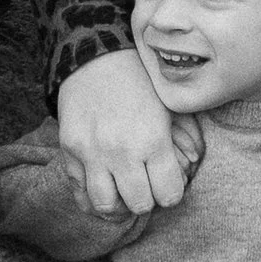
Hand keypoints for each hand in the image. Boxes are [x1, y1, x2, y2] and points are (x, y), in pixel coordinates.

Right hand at [56, 49, 191, 216]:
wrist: (95, 55)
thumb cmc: (138, 80)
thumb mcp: (169, 105)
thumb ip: (184, 137)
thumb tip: (191, 163)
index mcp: (152, 140)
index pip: (169, 195)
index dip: (171, 193)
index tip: (167, 183)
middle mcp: (121, 151)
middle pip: (139, 205)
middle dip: (146, 199)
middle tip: (146, 185)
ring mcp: (92, 153)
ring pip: (105, 206)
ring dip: (118, 204)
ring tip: (123, 191)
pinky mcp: (69, 151)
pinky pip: (79, 193)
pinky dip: (92, 199)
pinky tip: (103, 187)